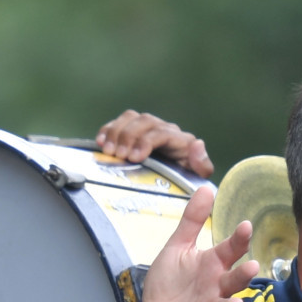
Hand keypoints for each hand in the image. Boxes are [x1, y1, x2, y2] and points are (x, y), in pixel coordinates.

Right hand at [96, 110, 213, 177]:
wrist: (172, 183)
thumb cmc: (183, 182)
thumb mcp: (196, 178)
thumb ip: (201, 164)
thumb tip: (197, 144)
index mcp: (180, 140)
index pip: (163, 133)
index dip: (146, 142)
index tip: (133, 158)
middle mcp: (163, 130)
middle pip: (145, 121)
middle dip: (129, 137)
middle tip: (117, 155)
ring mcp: (146, 129)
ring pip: (131, 117)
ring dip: (116, 132)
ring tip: (108, 151)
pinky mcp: (131, 132)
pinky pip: (118, 122)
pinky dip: (107, 130)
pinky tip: (100, 142)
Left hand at [138, 187, 257, 301]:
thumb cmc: (169, 282)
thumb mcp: (177, 249)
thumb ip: (192, 222)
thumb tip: (206, 188)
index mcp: (212, 265)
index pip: (230, 250)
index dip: (238, 240)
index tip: (245, 226)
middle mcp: (215, 287)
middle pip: (233, 280)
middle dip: (242, 274)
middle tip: (250, 266)